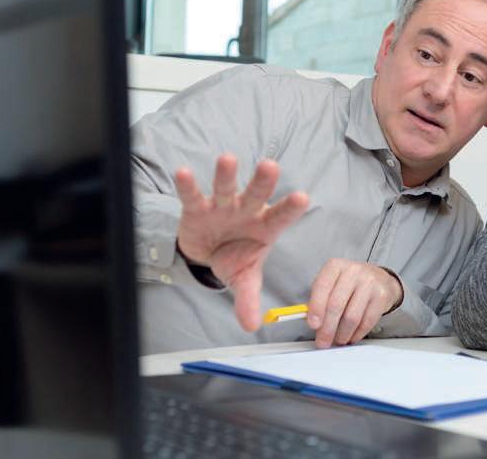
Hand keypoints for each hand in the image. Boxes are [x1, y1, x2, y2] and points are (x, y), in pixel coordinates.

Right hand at [175, 154, 308, 331]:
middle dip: (262, 182)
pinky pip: (193, 196)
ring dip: (226, 175)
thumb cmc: (234, 257)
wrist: (207, 250)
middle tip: (270, 166)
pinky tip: (183, 173)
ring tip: (227, 159)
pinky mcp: (197, 208)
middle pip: (256, 195)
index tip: (302, 198)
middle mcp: (246, 212)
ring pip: (226, 189)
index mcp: (264, 227)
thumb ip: (248, 299)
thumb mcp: (243, 279)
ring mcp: (222, 207)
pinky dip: (188, 185)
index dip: (290, 208)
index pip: (280, 217)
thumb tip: (252, 327)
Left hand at [306, 259, 403, 348]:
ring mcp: (369, 283)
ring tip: (338, 340)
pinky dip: (356, 333)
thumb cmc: (349, 283)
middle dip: (327, 328)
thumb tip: (312, 322)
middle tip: (323, 341)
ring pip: (352, 317)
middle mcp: (353, 271)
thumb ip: (319, 300)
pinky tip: (351, 336)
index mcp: (335, 266)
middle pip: (336, 305)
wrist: (379, 278)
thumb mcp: (331, 284)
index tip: (313, 325)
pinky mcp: (381, 296)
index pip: (322, 287)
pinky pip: (367, 321)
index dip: (316, 308)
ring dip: (342, 334)